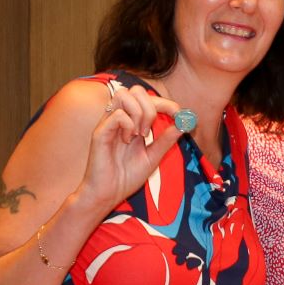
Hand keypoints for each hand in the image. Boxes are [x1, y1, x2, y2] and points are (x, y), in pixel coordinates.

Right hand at [76, 84, 181, 214]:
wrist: (108, 194)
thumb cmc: (127, 177)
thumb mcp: (154, 157)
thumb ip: (166, 140)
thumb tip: (183, 124)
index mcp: (133, 122)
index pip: (148, 98)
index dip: (166, 102)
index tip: (179, 114)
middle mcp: (119, 119)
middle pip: (136, 90)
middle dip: (152, 106)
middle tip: (153, 129)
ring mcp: (108, 124)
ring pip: (124, 96)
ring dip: (139, 113)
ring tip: (140, 134)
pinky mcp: (100, 133)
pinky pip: (117, 115)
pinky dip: (128, 124)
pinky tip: (127, 140)